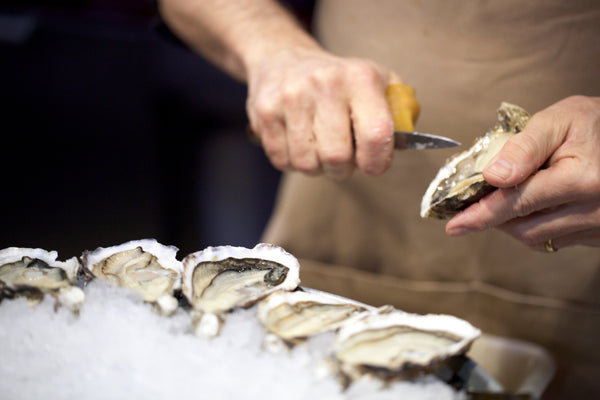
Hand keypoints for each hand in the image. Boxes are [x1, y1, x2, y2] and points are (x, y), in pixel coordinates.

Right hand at [246, 47, 401, 178]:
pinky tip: (297, 143)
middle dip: (342, 168)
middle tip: (342, 157)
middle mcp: (324, 85)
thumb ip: (399, 112)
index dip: (377, 162)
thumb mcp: (377, 82)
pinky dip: (293, 162)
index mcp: (359, 78)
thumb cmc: (338, 81)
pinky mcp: (265, 113)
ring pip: (307, 164)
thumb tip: (408, 143)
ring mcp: (290, 99)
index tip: (373, 165)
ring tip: (318, 148)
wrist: (282, 59)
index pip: (376, 134)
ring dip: (316, 167)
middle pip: (337, 158)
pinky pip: (283, 161)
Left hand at [446, 95, 599, 250]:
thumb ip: (524, 147)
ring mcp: (599, 226)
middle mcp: (593, 210)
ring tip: (511, 196)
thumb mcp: (561, 119)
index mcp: (581, 180)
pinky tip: (535, 204)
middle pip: (523, 227)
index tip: (454, 225)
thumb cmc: (597, 123)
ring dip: (513, 222)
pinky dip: (535, 225)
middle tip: (478, 200)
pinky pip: (555, 240)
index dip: (481, 215)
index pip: (517, 203)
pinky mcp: (599, 235)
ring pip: (537, 238)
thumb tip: (493, 176)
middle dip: (495, 216)